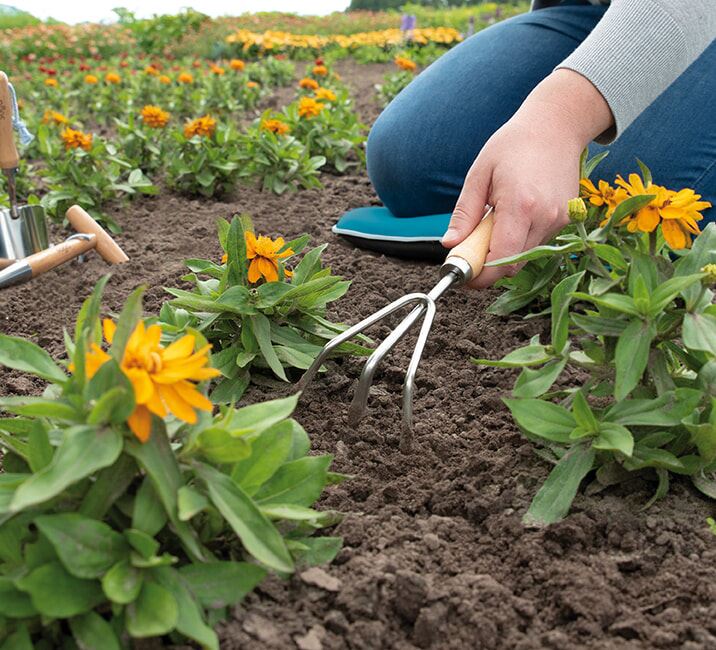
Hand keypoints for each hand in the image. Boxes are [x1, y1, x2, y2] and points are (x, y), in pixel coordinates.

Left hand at [441, 70, 613, 287]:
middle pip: (512, 265)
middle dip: (488, 265)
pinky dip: (520, 239)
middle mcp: (544, 217)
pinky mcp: (566, 219)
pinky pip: (537, 243)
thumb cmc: (513, 145)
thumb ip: (464, 213)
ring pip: (525, 256)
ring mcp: (559, 220)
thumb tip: (450, 244)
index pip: (500, 260)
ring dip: (504, 251)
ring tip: (495, 220)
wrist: (556, 126)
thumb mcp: (479, 175)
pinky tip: (515, 214)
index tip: (464, 275)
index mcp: (520, 206)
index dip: (480, 275)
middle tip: (471, 248)